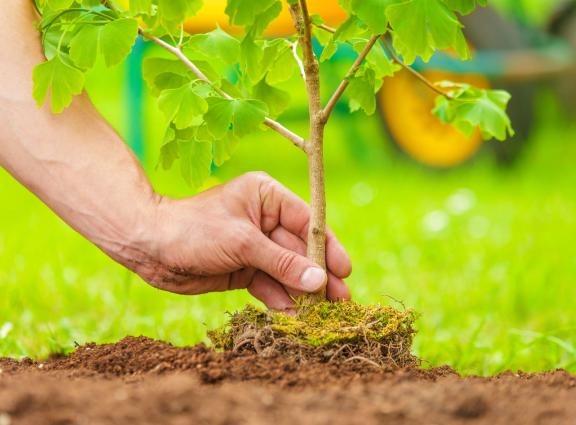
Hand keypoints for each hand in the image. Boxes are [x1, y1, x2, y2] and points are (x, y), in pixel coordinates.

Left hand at [134, 172, 351, 310]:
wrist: (150, 248)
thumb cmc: (195, 230)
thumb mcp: (243, 244)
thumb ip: (283, 263)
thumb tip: (320, 280)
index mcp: (267, 197)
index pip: (308, 221)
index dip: (327, 246)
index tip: (345, 270)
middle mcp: (265, 219)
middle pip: (300, 249)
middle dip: (317, 275)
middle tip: (340, 300)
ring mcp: (255, 245)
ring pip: (287, 270)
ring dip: (301, 291)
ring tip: (320, 313)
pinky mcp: (244, 267)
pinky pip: (269, 283)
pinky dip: (279, 299)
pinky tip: (293, 315)